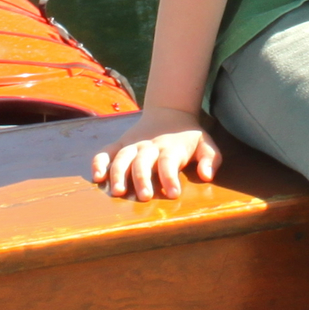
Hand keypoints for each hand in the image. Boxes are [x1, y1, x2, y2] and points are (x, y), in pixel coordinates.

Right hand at [90, 105, 221, 200]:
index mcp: (170, 147)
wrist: (170, 112)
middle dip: (142, 179)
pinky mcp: (120, 145)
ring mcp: (133, 145)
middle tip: (145, 197)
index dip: (170, 177)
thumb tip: (206, 175)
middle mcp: (149, 146)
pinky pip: (105, 152)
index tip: (172, 194)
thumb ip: (210, 159)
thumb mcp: (206, 143)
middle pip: (143, 162)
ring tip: (118, 192)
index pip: (169, 162)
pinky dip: (99, 163)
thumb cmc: (188, 137)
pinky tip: (97, 178)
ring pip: (122, 158)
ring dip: (118, 174)